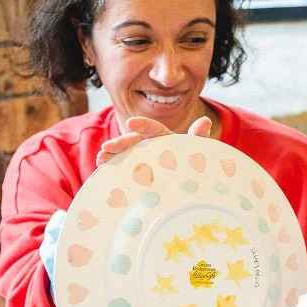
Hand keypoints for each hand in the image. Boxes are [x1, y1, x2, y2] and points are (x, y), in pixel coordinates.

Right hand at [96, 116, 211, 165]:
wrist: (191, 185)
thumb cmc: (195, 163)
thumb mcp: (197, 150)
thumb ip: (198, 137)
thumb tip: (205, 121)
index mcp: (166, 138)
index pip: (154, 129)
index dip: (143, 125)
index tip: (131, 123)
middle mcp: (151, 146)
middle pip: (135, 141)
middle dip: (121, 143)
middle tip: (106, 147)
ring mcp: (142, 159)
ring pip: (125, 154)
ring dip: (112, 155)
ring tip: (100, 158)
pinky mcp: (137, 172)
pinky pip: (124, 168)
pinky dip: (112, 167)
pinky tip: (102, 168)